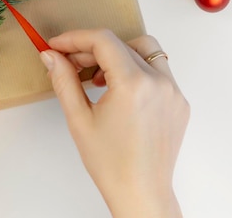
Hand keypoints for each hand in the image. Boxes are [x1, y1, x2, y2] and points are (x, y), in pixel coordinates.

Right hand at [40, 29, 188, 217]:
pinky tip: (120, 91)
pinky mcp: (180, 101)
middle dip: (91, 49)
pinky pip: (158, 71)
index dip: (75, 38)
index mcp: (134, 84)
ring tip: (98, 77)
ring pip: (145, 50)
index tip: (57, 45)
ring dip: (118, 54)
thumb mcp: (79, 119)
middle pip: (121, 44)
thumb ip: (64, 80)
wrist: (140, 192)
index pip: (103, 41)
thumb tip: (51, 56)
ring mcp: (174, 91)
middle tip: (70, 63)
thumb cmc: (110, 164)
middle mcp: (159, 82)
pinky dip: (137, 70)